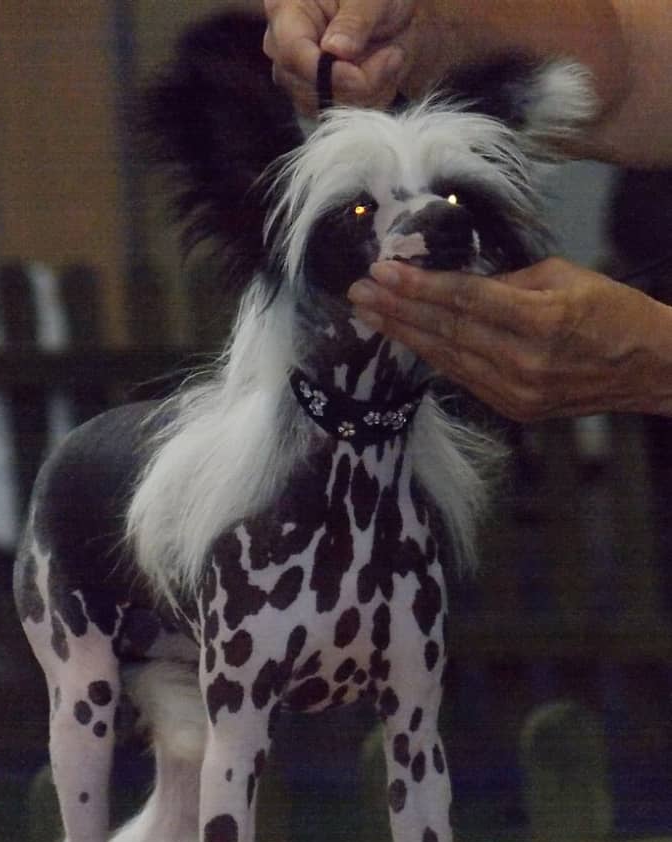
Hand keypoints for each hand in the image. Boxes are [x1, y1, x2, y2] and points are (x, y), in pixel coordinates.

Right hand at [263, 0, 422, 112]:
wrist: (390, 9)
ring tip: (391, 58)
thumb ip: (355, 20)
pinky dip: (371, 100)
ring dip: (368, 92)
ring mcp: (299, 76)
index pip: (292, 53)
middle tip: (392, 56)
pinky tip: (384, 73)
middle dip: (356, 84)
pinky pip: (342, 115)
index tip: (362, 71)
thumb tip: (336, 50)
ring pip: (326, 107)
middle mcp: (285, 47)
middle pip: (307, 88)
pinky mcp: (317, 96)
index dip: (327, 72)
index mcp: (287, 10)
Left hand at [348, 257, 671, 420]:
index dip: (419, 286)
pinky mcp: (515, 409)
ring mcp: (517, 392)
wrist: (649, 368)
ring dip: (405, 335)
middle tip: (359, 293)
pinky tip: (407, 340)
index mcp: (542, 320)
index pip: (464, 299)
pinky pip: (463, 378)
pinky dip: (433, 357)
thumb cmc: (613, 311)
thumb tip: (458, 284)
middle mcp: (524, 361)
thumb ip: (507, 281)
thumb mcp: (564, 276)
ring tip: (371, 315)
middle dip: (398, 310)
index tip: (382, 272)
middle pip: (447, 331)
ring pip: (448, 358)